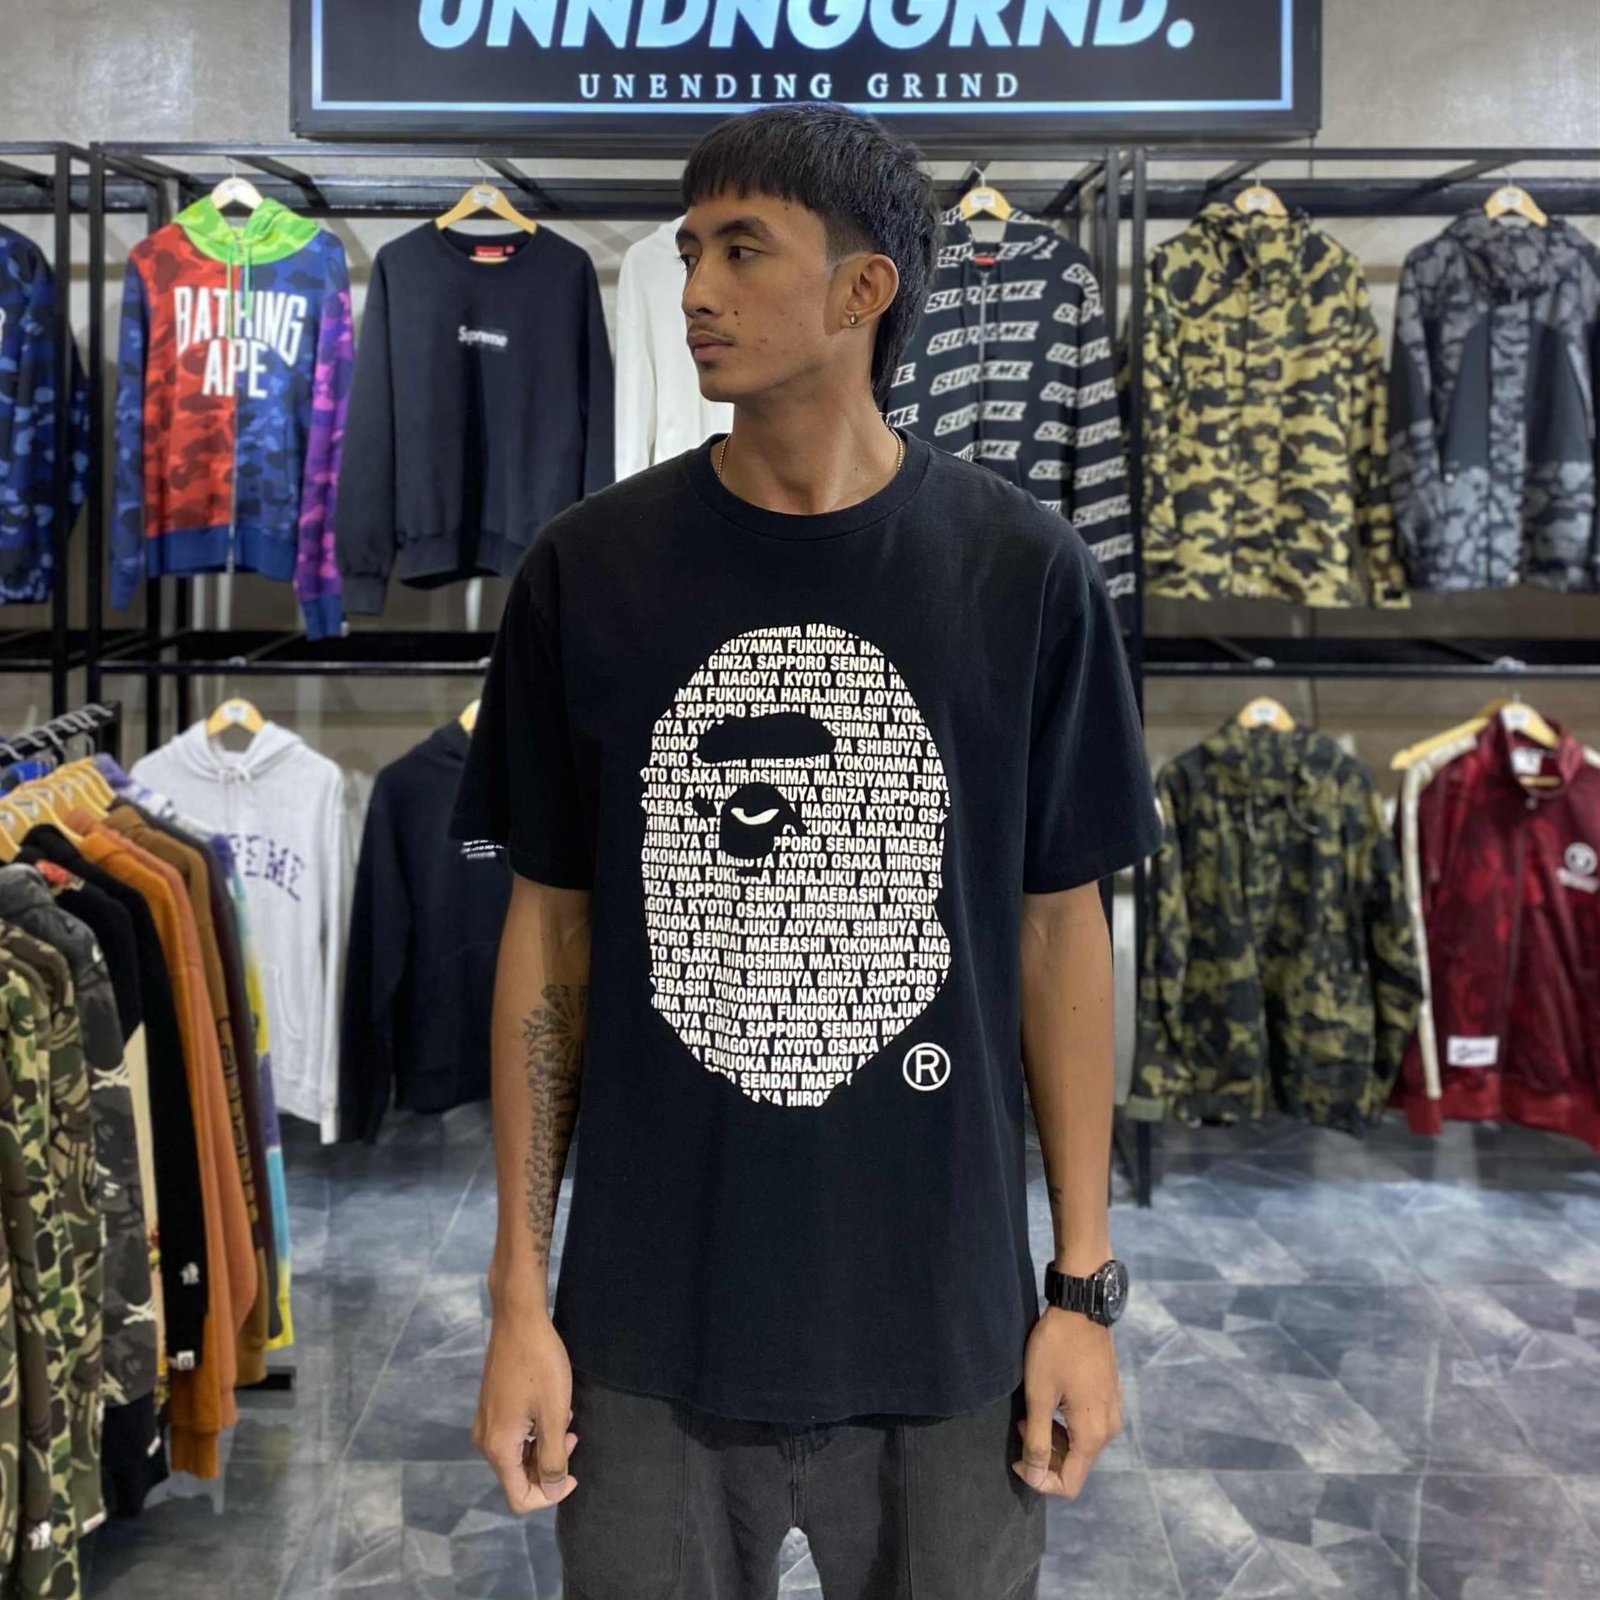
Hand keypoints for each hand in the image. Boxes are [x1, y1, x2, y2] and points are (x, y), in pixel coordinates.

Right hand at [474, 1303, 580, 1512]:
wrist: (518, 1319)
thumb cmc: (540, 1364)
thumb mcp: (554, 1414)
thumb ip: (553, 1458)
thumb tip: (552, 1492)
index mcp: (498, 1447)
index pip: (519, 1498)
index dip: (549, 1495)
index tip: (573, 1472)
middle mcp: (485, 1440)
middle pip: (518, 1477)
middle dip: (549, 1465)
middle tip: (572, 1435)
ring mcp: (486, 1422)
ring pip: (518, 1455)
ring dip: (544, 1446)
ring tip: (564, 1416)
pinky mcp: (492, 1407)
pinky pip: (514, 1436)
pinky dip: (535, 1431)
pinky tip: (551, 1406)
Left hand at [1011, 1306, 1122, 1498]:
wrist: (1080, 1309)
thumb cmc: (1055, 1350)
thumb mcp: (1039, 1396)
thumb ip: (1037, 1441)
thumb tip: (1034, 1476)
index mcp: (1093, 1435)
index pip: (1069, 1484)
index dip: (1039, 1480)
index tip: (1018, 1457)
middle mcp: (1109, 1429)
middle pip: (1075, 1465)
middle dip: (1044, 1455)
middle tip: (1022, 1425)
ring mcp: (1113, 1411)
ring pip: (1080, 1445)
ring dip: (1053, 1438)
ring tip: (1031, 1411)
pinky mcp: (1110, 1396)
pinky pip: (1087, 1425)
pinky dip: (1065, 1423)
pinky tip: (1050, 1399)